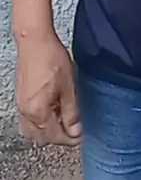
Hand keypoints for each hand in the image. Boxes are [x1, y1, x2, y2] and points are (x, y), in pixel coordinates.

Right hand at [15, 32, 81, 147]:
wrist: (34, 40)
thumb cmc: (50, 58)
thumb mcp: (68, 86)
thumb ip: (71, 112)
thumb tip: (76, 130)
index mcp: (38, 112)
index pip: (54, 137)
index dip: (70, 139)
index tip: (80, 137)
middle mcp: (26, 112)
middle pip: (42, 137)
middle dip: (59, 136)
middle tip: (74, 129)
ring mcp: (21, 104)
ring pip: (34, 128)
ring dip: (49, 129)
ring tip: (64, 119)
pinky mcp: (21, 95)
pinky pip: (29, 117)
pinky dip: (41, 119)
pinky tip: (53, 109)